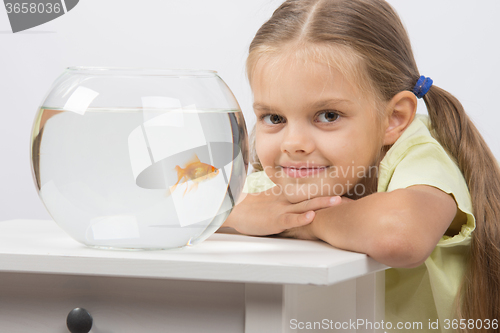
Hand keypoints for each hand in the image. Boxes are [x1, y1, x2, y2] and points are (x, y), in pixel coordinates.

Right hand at [221, 187, 340, 236]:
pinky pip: (289, 219)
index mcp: (284, 195)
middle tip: (347, 194)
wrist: (232, 211)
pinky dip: (300, 218)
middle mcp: (285, 200)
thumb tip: (295, 196)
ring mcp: (280, 210)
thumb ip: (282, 196)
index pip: (307, 190)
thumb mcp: (269, 200)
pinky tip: (311, 217)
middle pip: (310, 195)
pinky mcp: (274, 220)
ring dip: (320, 203)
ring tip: (336, 201)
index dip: (324, 189)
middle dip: (328, 194)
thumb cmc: (250, 208)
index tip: (342, 189)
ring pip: (304, 205)